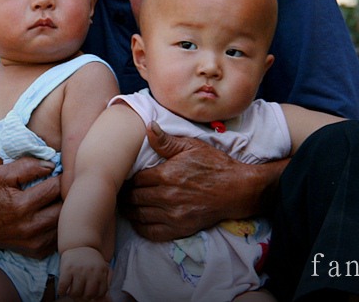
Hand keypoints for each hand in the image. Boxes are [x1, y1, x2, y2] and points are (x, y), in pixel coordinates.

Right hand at [0, 156, 61, 258]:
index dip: (61, 177)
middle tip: (65, 186)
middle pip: (65, 207)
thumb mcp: (0, 175)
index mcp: (21, 206)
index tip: (61, 172)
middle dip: (67, 194)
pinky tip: (52, 214)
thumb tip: (51, 165)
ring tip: (59, 199)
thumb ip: (26, 166)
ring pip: (65, 223)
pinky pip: (60, 236)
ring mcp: (35, 242)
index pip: (56, 187)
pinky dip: (60, 225)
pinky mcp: (38, 251)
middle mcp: (30, 227)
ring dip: (65, 210)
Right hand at [58, 246, 109, 300]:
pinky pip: (63, 287)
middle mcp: (91, 271)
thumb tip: (106, 300)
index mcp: (101, 271)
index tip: (90, 294)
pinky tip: (63, 289)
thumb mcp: (102, 268)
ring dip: (72, 294)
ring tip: (72, 290)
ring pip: (75, 293)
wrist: (79, 244)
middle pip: (88, 295)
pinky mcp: (67, 269)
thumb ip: (105, 282)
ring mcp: (79, 270)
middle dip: (83, 297)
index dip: (95, 296)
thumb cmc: (90, 260)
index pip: (100, 293)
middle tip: (80, 293)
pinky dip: (62, 291)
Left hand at [119, 122, 269, 240]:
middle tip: (121, 191)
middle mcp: (168, 197)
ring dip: (130, 210)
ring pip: (140, 215)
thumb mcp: (192, 146)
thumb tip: (148, 127)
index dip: (129, 178)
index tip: (125, 177)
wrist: (236, 189)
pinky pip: (152, 232)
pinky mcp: (180, 229)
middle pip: (135, 198)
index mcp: (167, 175)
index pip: (136, 179)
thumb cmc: (214, 164)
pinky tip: (138, 220)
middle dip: (126, 194)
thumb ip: (166, 140)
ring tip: (126, 204)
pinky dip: (141, 227)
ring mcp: (173, 215)